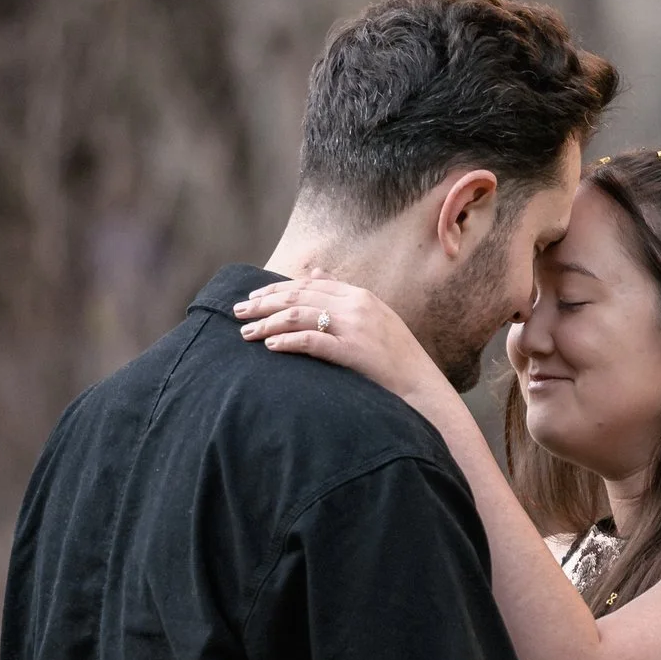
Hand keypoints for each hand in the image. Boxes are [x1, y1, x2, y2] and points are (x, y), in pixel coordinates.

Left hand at [235, 273, 449, 406]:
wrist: (422, 385)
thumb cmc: (396, 357)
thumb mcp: (374, 317)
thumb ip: (344, 295)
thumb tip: (316, 274)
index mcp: (360, 295)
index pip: (308, 284)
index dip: (277, 289)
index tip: (253, 297)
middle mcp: (356, 305)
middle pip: (299, 295)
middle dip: (264, 303)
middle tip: (238, 312)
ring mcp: (355, 327)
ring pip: (299, 315)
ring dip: (268, 323)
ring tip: (246, 333)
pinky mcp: (352, 351)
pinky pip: (311, 341)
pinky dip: (287, 341)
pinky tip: (270, 346)